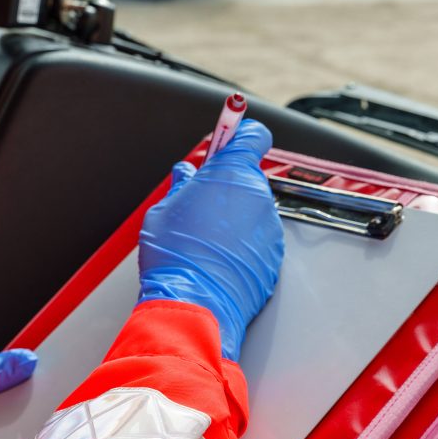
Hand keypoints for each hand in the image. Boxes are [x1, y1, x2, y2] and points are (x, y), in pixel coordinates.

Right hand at [138, 119, 283, 360]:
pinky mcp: (274, 255)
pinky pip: (258, 240)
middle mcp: (258, 195)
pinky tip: (219, 259)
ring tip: (206, 241)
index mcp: (231, 173)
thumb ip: (182, 185)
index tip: (229, 139)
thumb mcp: (164, 210)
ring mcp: (270, 226)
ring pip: (253, 211)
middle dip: (227, 187)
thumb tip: (186, 176)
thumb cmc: (176, 257)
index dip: (239, 136)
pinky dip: (244, 245)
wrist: (195, 303)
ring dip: (236, 218)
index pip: (252, 134)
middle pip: (248, 177)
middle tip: (201, 205)